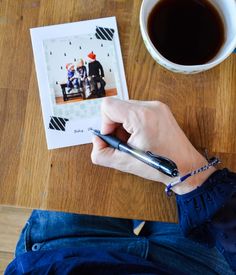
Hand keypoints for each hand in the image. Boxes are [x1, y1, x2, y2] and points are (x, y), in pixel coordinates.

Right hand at [91, 98, 214, 194]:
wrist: (186, 166)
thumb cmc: (161, 166)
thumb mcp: (124, 163)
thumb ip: (101, 153)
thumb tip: (97, 139)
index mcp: (141, 116)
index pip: (108, 105)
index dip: (105, 124)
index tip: (113, 137)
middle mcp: (150, 106)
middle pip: (116, 106)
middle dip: (114, 125)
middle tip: (124, 141)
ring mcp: (157, 106)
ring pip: (126, 108)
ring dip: (123, 124)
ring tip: (133, 140)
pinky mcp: (160, 109)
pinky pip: (137, 110)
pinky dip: (133, 122)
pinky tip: (140, 136)